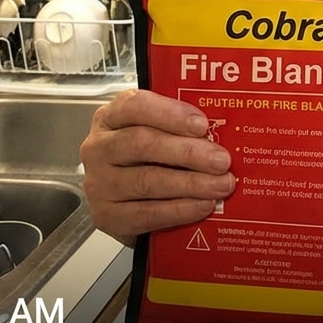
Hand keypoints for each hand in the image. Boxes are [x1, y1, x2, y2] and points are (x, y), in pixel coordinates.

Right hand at [80, 89, 235, 247]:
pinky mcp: (107, 216)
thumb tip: (222, 132)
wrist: (121, 201)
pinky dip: (180, 210)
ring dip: (190, 183)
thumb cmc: (143, 159)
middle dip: (188, 152)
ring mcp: (99, 183)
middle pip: (142, 143)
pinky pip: (147, 213)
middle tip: (221, 160)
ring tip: (220, 185)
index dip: (170, 113)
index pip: (134, 106)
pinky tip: (203, 205)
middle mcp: (99, 148)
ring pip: (147, 180)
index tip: (202, 124)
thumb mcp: (156, 133)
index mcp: (111, 117)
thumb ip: (179, 128)